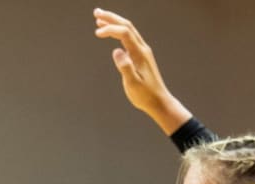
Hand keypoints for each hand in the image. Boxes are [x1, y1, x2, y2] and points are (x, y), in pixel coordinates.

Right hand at [93, 8, 190, 133]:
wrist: (158, 101)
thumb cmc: (145, 95)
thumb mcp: (133, 84)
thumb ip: (125, 67)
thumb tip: (116, 51)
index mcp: (139, 53)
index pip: (124, 33)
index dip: (110, 29)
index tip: (96, 32)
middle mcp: (142, 48)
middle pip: (127, 26)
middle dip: (111, 18)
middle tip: (96, 12)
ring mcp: (142, 51)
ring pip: (128, 30)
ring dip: (115, 22)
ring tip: (100, 19)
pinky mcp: (141, 56)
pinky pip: (129, 37)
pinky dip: (119, 31)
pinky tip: (112, 34)